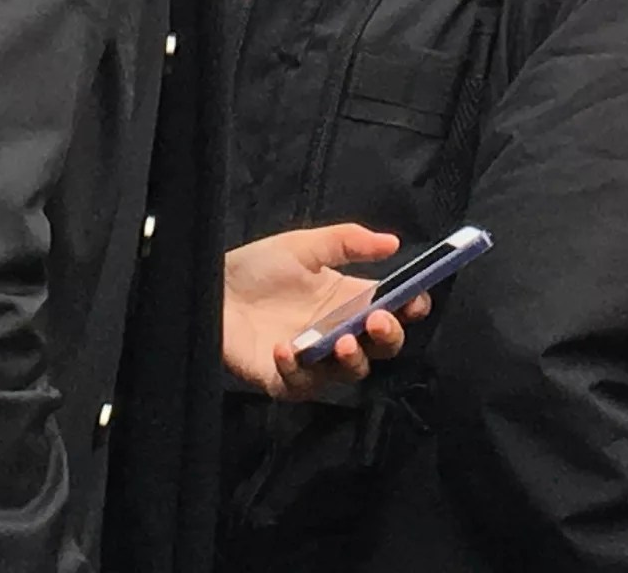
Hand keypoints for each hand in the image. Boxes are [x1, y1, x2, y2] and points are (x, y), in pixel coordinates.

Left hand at [222, 224, 427, 400]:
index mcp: (350, 301)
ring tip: (342, 339)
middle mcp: (339, 333)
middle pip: (381, 348)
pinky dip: (296, 369)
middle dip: (389, 336)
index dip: (411, 309)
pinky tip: (284, 348)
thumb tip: (394, 242)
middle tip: (379, 320)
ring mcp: (314, 360)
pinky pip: (300, 385)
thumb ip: (348, 241)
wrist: (211, 286)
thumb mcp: (304, 245)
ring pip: (350, 373)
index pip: (394, 311)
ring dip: (352, 359)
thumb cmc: (258, 267)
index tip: (416, 299)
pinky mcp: (283, 380)